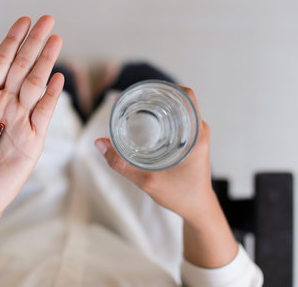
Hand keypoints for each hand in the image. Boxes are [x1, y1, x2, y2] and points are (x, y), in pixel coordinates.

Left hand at [0, 15, 63, 216]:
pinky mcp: (33, 139)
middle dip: (34, 44)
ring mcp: (21, 121)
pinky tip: (57, 78)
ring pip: (36, 85)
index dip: (11, 42)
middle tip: (47, 20)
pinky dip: (52, 96)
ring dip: (46, 63)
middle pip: (22, 68)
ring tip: (55, 40)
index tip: (22, 21)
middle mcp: (5, 106)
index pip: (0, 63)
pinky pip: (44, 113)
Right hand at [95, 86, 237, 267]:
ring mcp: (196, 137)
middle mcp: (199, 131)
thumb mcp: (148, 181)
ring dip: (158, 106)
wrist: (198, 210)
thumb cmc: (181, 196)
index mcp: (196, 134)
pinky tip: (145, 122)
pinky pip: (177, 121)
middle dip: (156, 95)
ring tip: (135, 107)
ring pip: (178, 111)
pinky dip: (161, 117)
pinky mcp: (190, 143)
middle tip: (133, 99)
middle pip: (179, 100)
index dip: (165, 87)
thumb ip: (121, 164)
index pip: (186, 96)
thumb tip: (99, 144)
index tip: (144, 90)